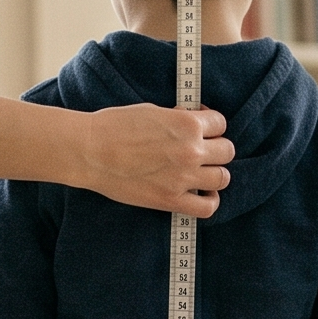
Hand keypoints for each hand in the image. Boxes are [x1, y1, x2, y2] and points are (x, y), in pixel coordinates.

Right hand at [81, 103, 234, 217]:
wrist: (90, 151)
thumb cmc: (114, 126)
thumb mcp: (153, 111)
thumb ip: (178, 119)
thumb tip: (193, 125)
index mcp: (188, 124)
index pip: (220, 124)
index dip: (211, 125)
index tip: (201, 129)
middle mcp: (192, 151)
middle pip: (227, 151)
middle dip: (216, 149)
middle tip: (201, 151)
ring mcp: (183, 178)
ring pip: (223, 178)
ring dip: (215, 174)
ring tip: (201, 172)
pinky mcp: (171, 200)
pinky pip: (208, 207)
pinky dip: (210, 201)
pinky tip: (202, 193)